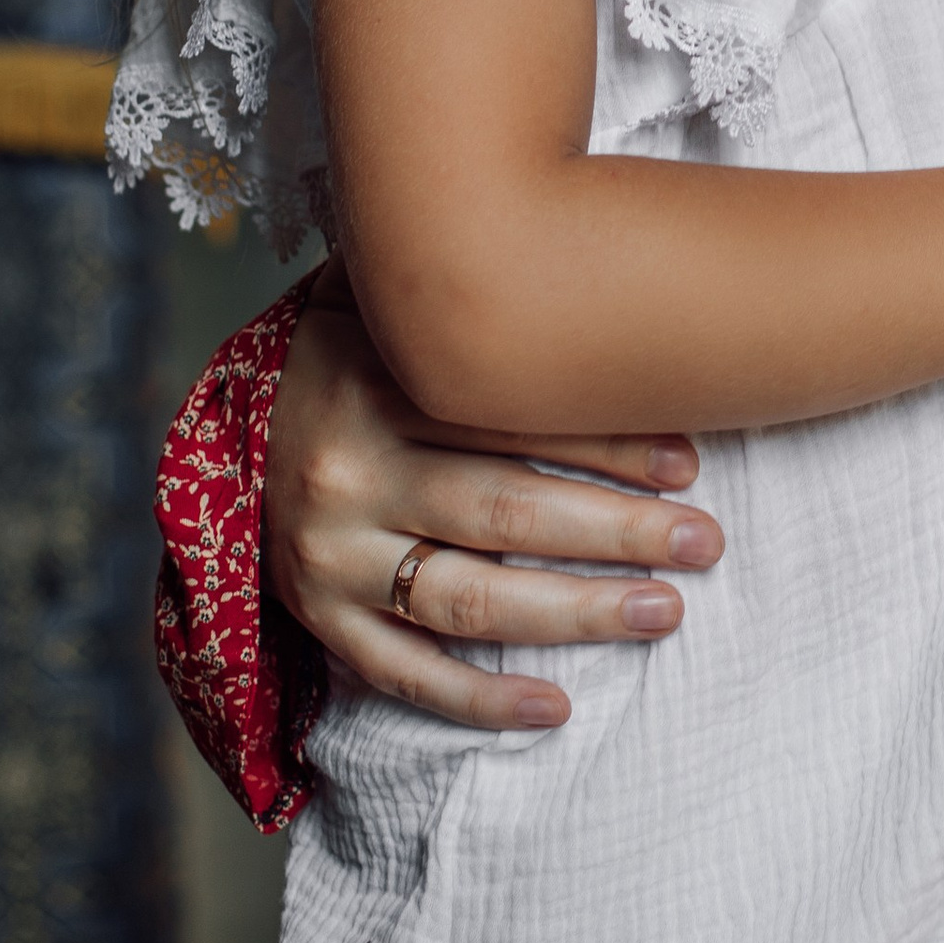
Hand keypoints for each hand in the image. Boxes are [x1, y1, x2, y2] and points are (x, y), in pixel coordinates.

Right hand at [268, 272, 721, 734]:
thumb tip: (585, 235)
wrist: (237, 426)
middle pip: (503, 512)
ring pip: (467, 598)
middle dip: (617, 532)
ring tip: (664, 612)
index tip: (691, 462)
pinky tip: (559, 708)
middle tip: (705, 543)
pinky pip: (404, 674)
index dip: (606, 442)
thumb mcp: (387, 297)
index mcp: (373, 382)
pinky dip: (481, 701)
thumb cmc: (355, 356)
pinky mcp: (319, 619)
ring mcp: (327, 555)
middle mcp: (346, 472)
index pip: (509, 419)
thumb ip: (460, 278)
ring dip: (575, 613)